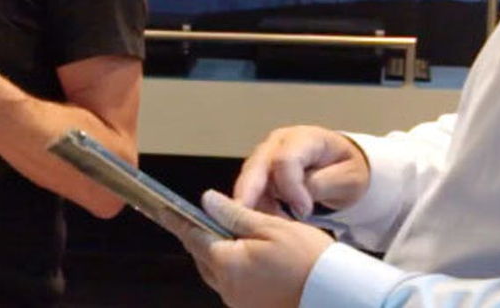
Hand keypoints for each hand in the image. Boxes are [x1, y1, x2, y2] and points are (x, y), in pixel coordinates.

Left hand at [169, 190, 333, 307]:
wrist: (337, 294)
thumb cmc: (309, 258)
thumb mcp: (271, 226)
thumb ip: (234, 213)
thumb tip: (207, 200)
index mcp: (228, 262)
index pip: (193, 236)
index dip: (178, 220)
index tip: (163, 209)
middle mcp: (227, 286)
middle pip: (202, 256)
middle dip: (201, 236)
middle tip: (205, 217)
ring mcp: (238, 301)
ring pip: (215, 271)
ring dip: (218, 253)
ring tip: (233, 235)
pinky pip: (231, 285)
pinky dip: (233, 269)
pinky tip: (248, 258)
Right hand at [233, 125, 369, 217]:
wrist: (344, 164)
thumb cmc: (347, 168)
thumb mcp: (348, 177)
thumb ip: (323, 184)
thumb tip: (297, 200)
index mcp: (304, 138)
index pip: (285, 159)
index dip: (291, 187)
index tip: (305, 211)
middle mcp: (277, 143)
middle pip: (255, 166)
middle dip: (249, 193)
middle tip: (246, 219)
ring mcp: (266, 156)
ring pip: (248, 180)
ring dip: (255, 205)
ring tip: (274, 228)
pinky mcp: (260, 173)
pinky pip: (250, 191)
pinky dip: (256, 208)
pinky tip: (271, 223)